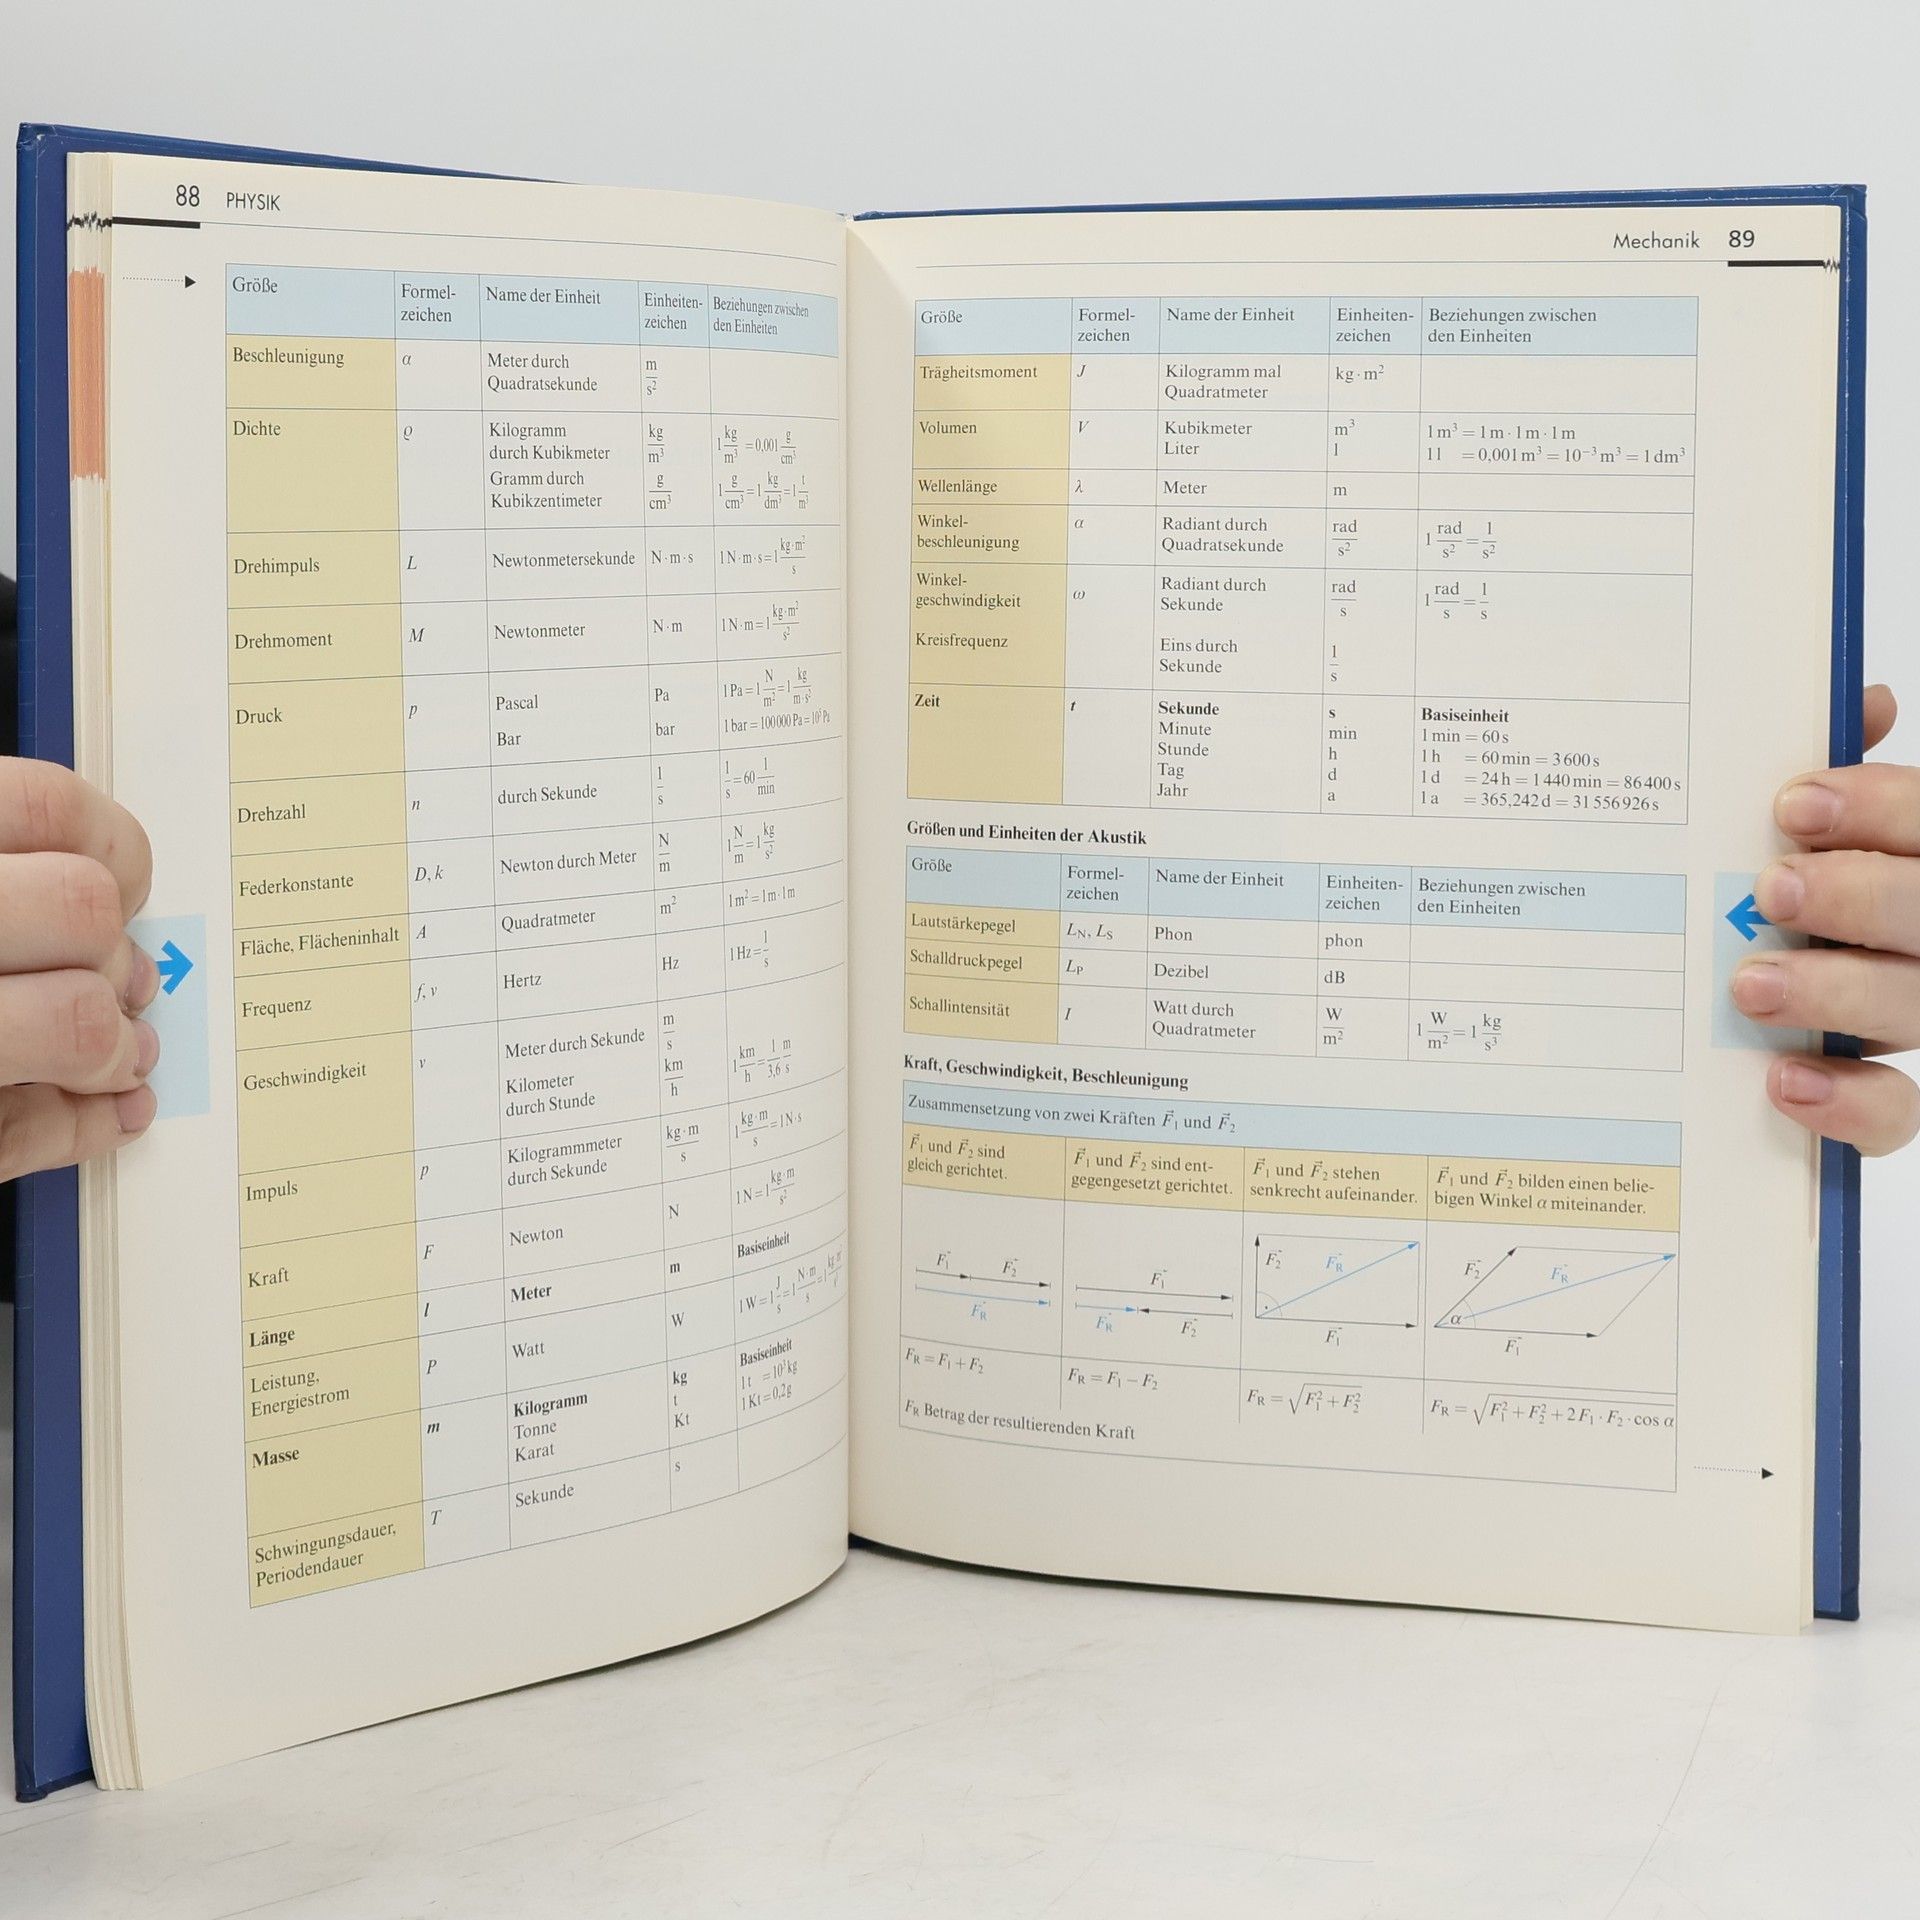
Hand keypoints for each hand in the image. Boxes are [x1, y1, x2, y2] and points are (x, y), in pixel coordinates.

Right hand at [0, 757, 158, 1178]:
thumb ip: (10, 872)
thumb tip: (107, 886)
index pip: (40, 807)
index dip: (108, 847)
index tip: (125, 880)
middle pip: (82, 908)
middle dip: (115, 951)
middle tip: (119, 978)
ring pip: (79, 1021)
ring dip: (116, 1044)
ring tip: (115, 1051)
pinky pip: (33, 1129)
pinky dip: (90, 1124)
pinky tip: (109, 1111)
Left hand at [1732, 684, 1919, 1154]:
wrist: (1754, 994)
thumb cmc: (1787, 893)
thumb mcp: (1802, 832)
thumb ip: (1832, 774)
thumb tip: (1861, 699)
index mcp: (1916, 859)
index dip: (1880, 807)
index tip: (1791, 805)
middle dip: (1859, 896)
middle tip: (1771, 888)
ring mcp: (1917, 1013)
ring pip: (1917, 1007)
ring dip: (1838, 993)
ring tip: (1750, 985)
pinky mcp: (1885, 1098)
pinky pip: (1896, 1112)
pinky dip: (1847, 1101)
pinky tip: (1783, 1079)